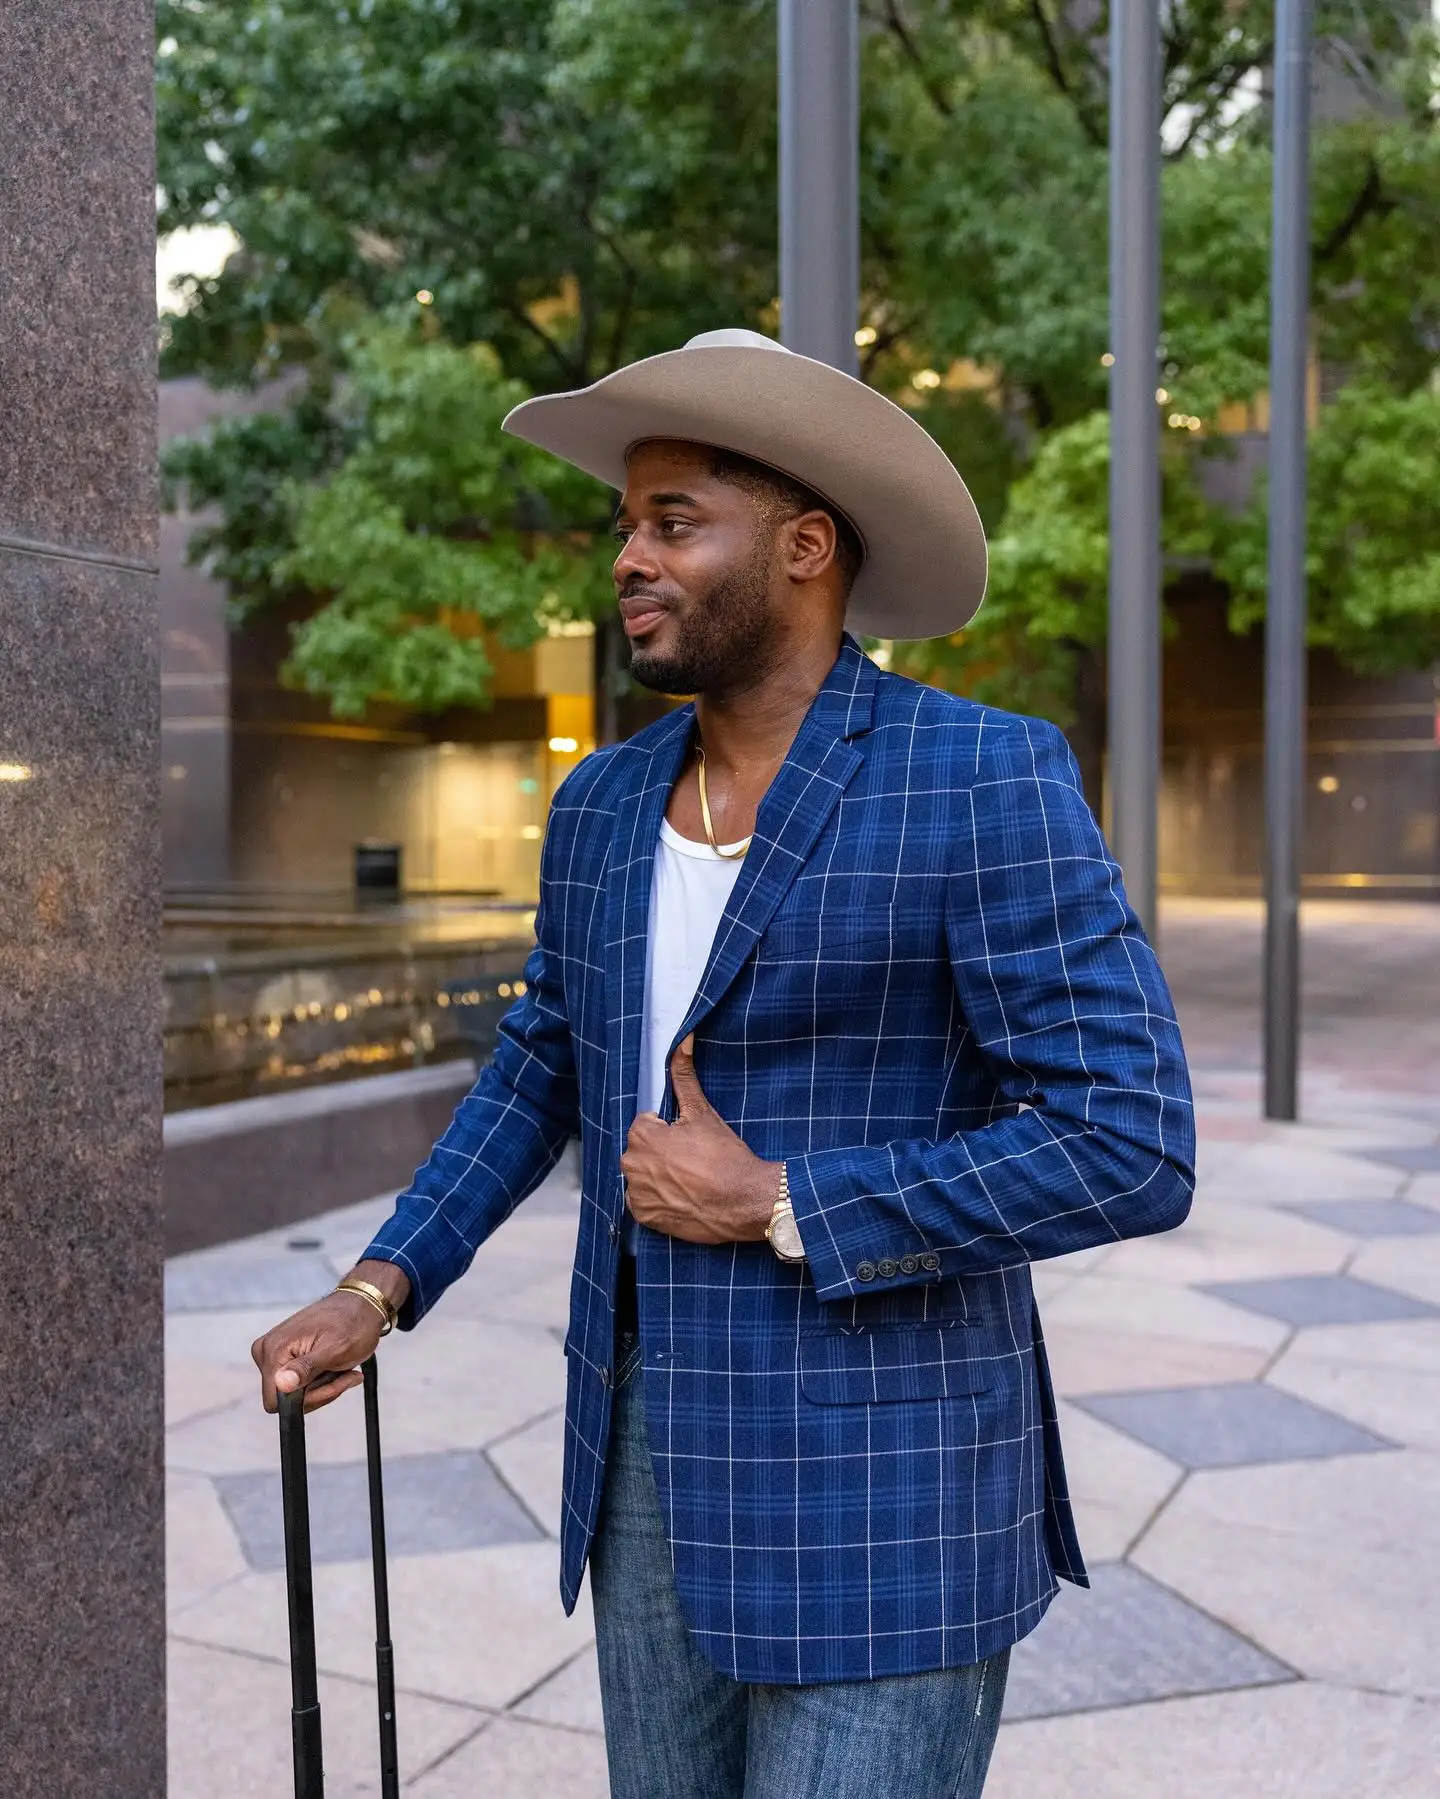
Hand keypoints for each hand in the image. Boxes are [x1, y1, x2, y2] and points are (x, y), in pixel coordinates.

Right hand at [250, 1261, 407, 1411]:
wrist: (361, 1304)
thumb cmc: (352, 1323)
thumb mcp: (335, 1349)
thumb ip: (306, 1368)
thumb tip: (281, 1384)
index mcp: (274, 1349)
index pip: (276, 1401)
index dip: (307, 1399)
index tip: (333, 1383)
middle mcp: (266, 1350)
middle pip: (285, 1398)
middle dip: (319, 1392)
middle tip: (344, 1375)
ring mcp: (272, 1352)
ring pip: (293, 1393)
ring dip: (322, 1386)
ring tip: (342, 1369)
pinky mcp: (282, 1354)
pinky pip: (296, 1383)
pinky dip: (319, 1381)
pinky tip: (336, 1368)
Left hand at [620, 1034, 779, 1243]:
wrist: (744, 1201)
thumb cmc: (724, 1157)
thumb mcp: (703, 1112)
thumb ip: (685, 1075)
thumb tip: (683, 1041)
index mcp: (641, 1136)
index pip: (647, 1125)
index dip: (671, 1132)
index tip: (689, 1142)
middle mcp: (631, 1164)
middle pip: (642, 1151)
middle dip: (662, 1154)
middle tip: (692, 1161)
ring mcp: (637, 1193)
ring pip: (643, 1176)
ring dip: (659, 1177)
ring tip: (689, 1180)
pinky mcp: (644, 1217)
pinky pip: (644, 1202)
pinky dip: (659, 1201)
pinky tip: (682, 1197)